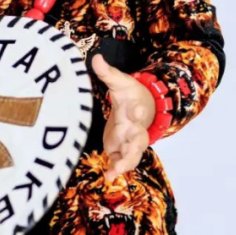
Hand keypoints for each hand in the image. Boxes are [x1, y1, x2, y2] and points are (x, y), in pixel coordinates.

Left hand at [90, 53, 155, 180]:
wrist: (139, 106)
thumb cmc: (129, 94)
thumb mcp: (119, 82)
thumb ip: (107, 73)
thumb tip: (95, 58)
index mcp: (135, 109)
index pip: (138, 110)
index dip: (138, 111)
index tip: (135, 111)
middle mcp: (135, 127)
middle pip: (139, 139)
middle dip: (135, 146)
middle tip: (130, 152)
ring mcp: (129, 141)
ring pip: (132, 155)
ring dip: (125, 163)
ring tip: (115, 172)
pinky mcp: (120, 149)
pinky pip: (120, 162)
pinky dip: (115, 169)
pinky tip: (108, 176)